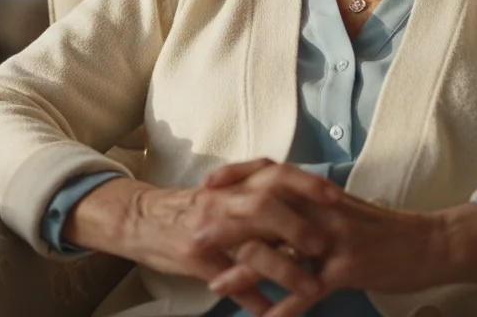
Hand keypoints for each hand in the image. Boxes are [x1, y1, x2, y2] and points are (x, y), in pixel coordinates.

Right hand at [64, 171, 342, 313]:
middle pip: (265, 204)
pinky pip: (228, 281)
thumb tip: (301, 212)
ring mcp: (208, 231)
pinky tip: (270, 314)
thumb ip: (258, 197)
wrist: (139, 219)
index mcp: (233, 184)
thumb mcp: (223, 194)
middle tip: (326, 243)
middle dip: (299, 224)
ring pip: (250, 247)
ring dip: (284, 270)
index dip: (306, 183)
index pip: (274, 173)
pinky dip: (251, 299)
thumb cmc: (189, 208)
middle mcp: (222, 202)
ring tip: (311, 289)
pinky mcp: (195, 258)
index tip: (337, 195)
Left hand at [198, 160, 476, 316]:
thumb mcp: (341, 208)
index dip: (236, 178)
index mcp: (316, 193)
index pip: (268, 176)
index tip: (205, 185)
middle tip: (196, 236)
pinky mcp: (348, 267)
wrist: (429, 243)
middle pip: (264, 213)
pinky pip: (309, 289)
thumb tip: (276, 206)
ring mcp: (333, 238)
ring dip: (246, 272)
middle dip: (227, 226)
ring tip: (218, 286)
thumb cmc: (381, 229)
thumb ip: (308, 205)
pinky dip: (286, 306)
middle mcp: (320, 210)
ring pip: (280, 253)